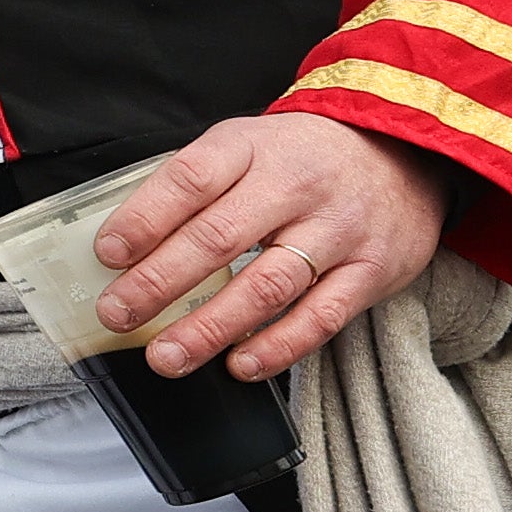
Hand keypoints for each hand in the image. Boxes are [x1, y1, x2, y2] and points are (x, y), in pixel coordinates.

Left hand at [89, 112, 449, 380]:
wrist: (403, 152)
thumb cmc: (301, 158)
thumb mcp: (246, 146)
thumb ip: (194, 187)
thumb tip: (124, 246)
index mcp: (252, 147)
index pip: (190, 179)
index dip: (144, 218)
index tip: (108, 253)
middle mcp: (295, 185)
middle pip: (220, 237)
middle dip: (160, 282)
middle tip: (117, 314)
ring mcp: (337, 229)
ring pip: (266, 286)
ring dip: (209, 328)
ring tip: (165, 356)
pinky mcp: (372, 271)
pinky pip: (320, 317)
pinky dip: (276, 347)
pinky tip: (238, 365)